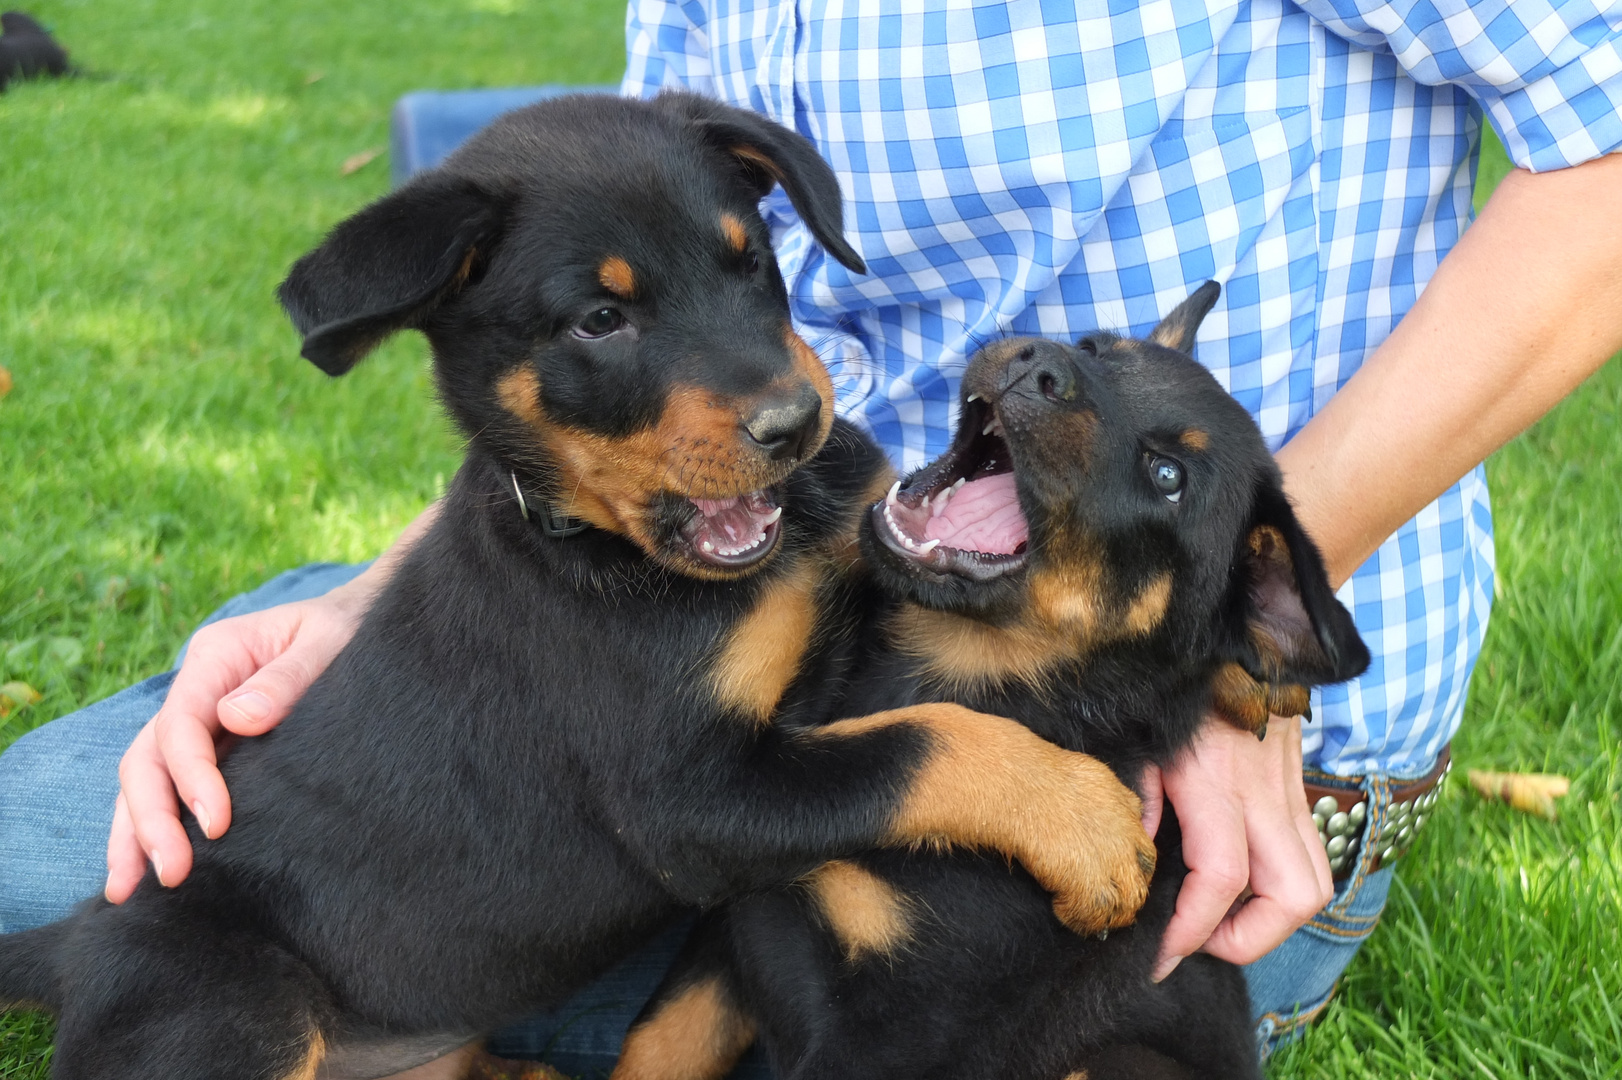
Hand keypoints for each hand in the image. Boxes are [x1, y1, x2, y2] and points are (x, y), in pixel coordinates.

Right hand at [103, 506, 441, 901]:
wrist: (363, 625)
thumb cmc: (348, 630)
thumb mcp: (328, 641)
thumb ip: (288, 677)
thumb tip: (237, 719)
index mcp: (216, 656)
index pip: (181, 724)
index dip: (190, 776)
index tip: (216, 823)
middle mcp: (198, 690)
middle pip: (148, 757)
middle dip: (150, 817)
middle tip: (171, 873)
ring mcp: (201, 721)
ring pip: (148, 779)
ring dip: (136, 833)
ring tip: (129, 891)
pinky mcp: (217, 750)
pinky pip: (175, 789)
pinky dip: (158, 827)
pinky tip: (150, 871)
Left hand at [1139, 713, 1331, 981]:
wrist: (1241, 636)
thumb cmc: (1180, 689)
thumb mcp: (1142, 737)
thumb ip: (1137, 795)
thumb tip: (1138, 857)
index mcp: (1217, 783)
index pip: (1222, 879)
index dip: (1192, 929)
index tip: (1161, 953)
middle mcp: (1264, 795)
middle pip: (1291, 898)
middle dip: (1249, 939)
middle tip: (1202, 939)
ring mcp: (1290, 793)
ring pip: (1315, 884)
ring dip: (1275, 919)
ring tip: (1224, 918)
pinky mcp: (1300, 790)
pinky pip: (1311, 856)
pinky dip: (1283, 886)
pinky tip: (1242, 883)